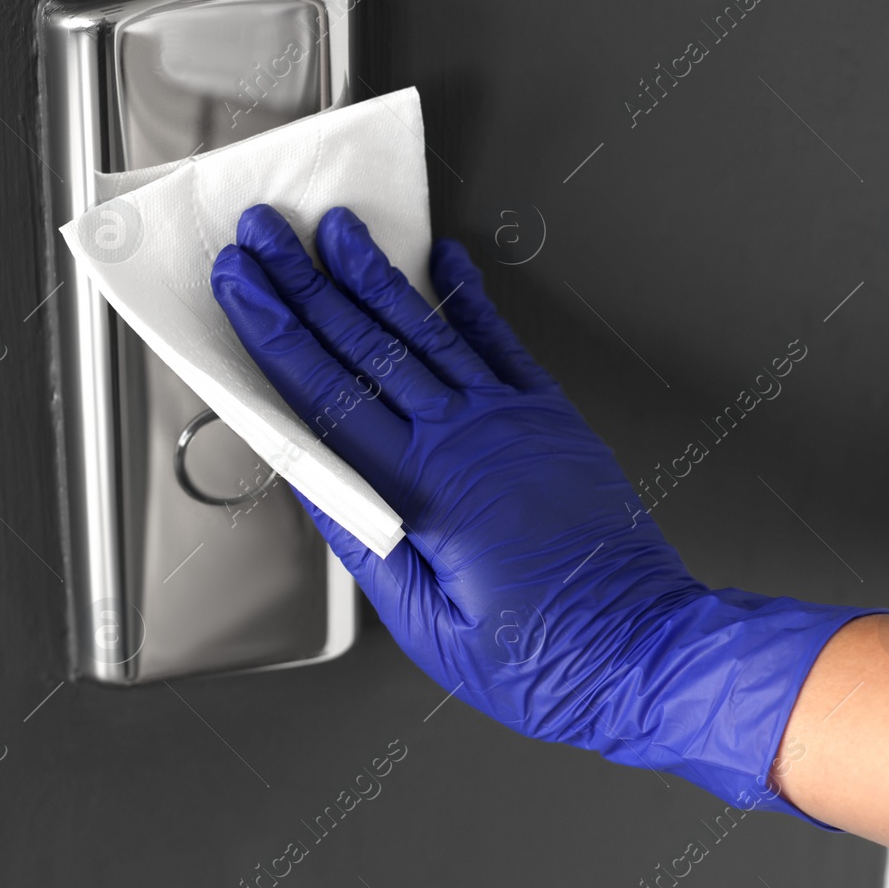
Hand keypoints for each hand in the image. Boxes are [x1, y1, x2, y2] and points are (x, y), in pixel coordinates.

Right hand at [212, 204, 886, 817]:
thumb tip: (314, 483)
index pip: (326, 392)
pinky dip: (468, 300)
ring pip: (426, 331)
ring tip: (337, 230)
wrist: (646, 651)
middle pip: (365, 344)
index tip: (241, 286)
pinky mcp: (550, 420)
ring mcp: (511, 420)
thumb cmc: (545, 657)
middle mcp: (465, 438)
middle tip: (265, 235)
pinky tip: (445, 263)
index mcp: (423, 489)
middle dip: (304, 283)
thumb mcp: (426, 626)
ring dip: (374, 276)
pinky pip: (500, 343)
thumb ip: (366, 543)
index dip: (274, 332)